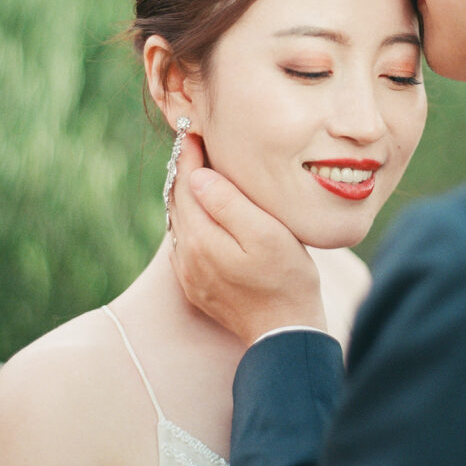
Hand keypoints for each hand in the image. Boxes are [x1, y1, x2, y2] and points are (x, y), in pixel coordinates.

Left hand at [168, 134, 327, 347]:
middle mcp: (186, 256)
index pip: (187, 185)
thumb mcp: (266, 234)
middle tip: (193, 144)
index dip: (188, 156)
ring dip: (187, 196)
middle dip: (185, 172)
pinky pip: (186, 243)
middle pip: (178, 202)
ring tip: (198, 171)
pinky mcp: (196, 285)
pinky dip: (191, 220)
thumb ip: (230, 204)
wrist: (285, 333)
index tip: (192, 132)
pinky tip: (205, 213)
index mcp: (201, 238)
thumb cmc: (286, 279)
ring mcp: (189, 273)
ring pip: (180, 223)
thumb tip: (198, 176)